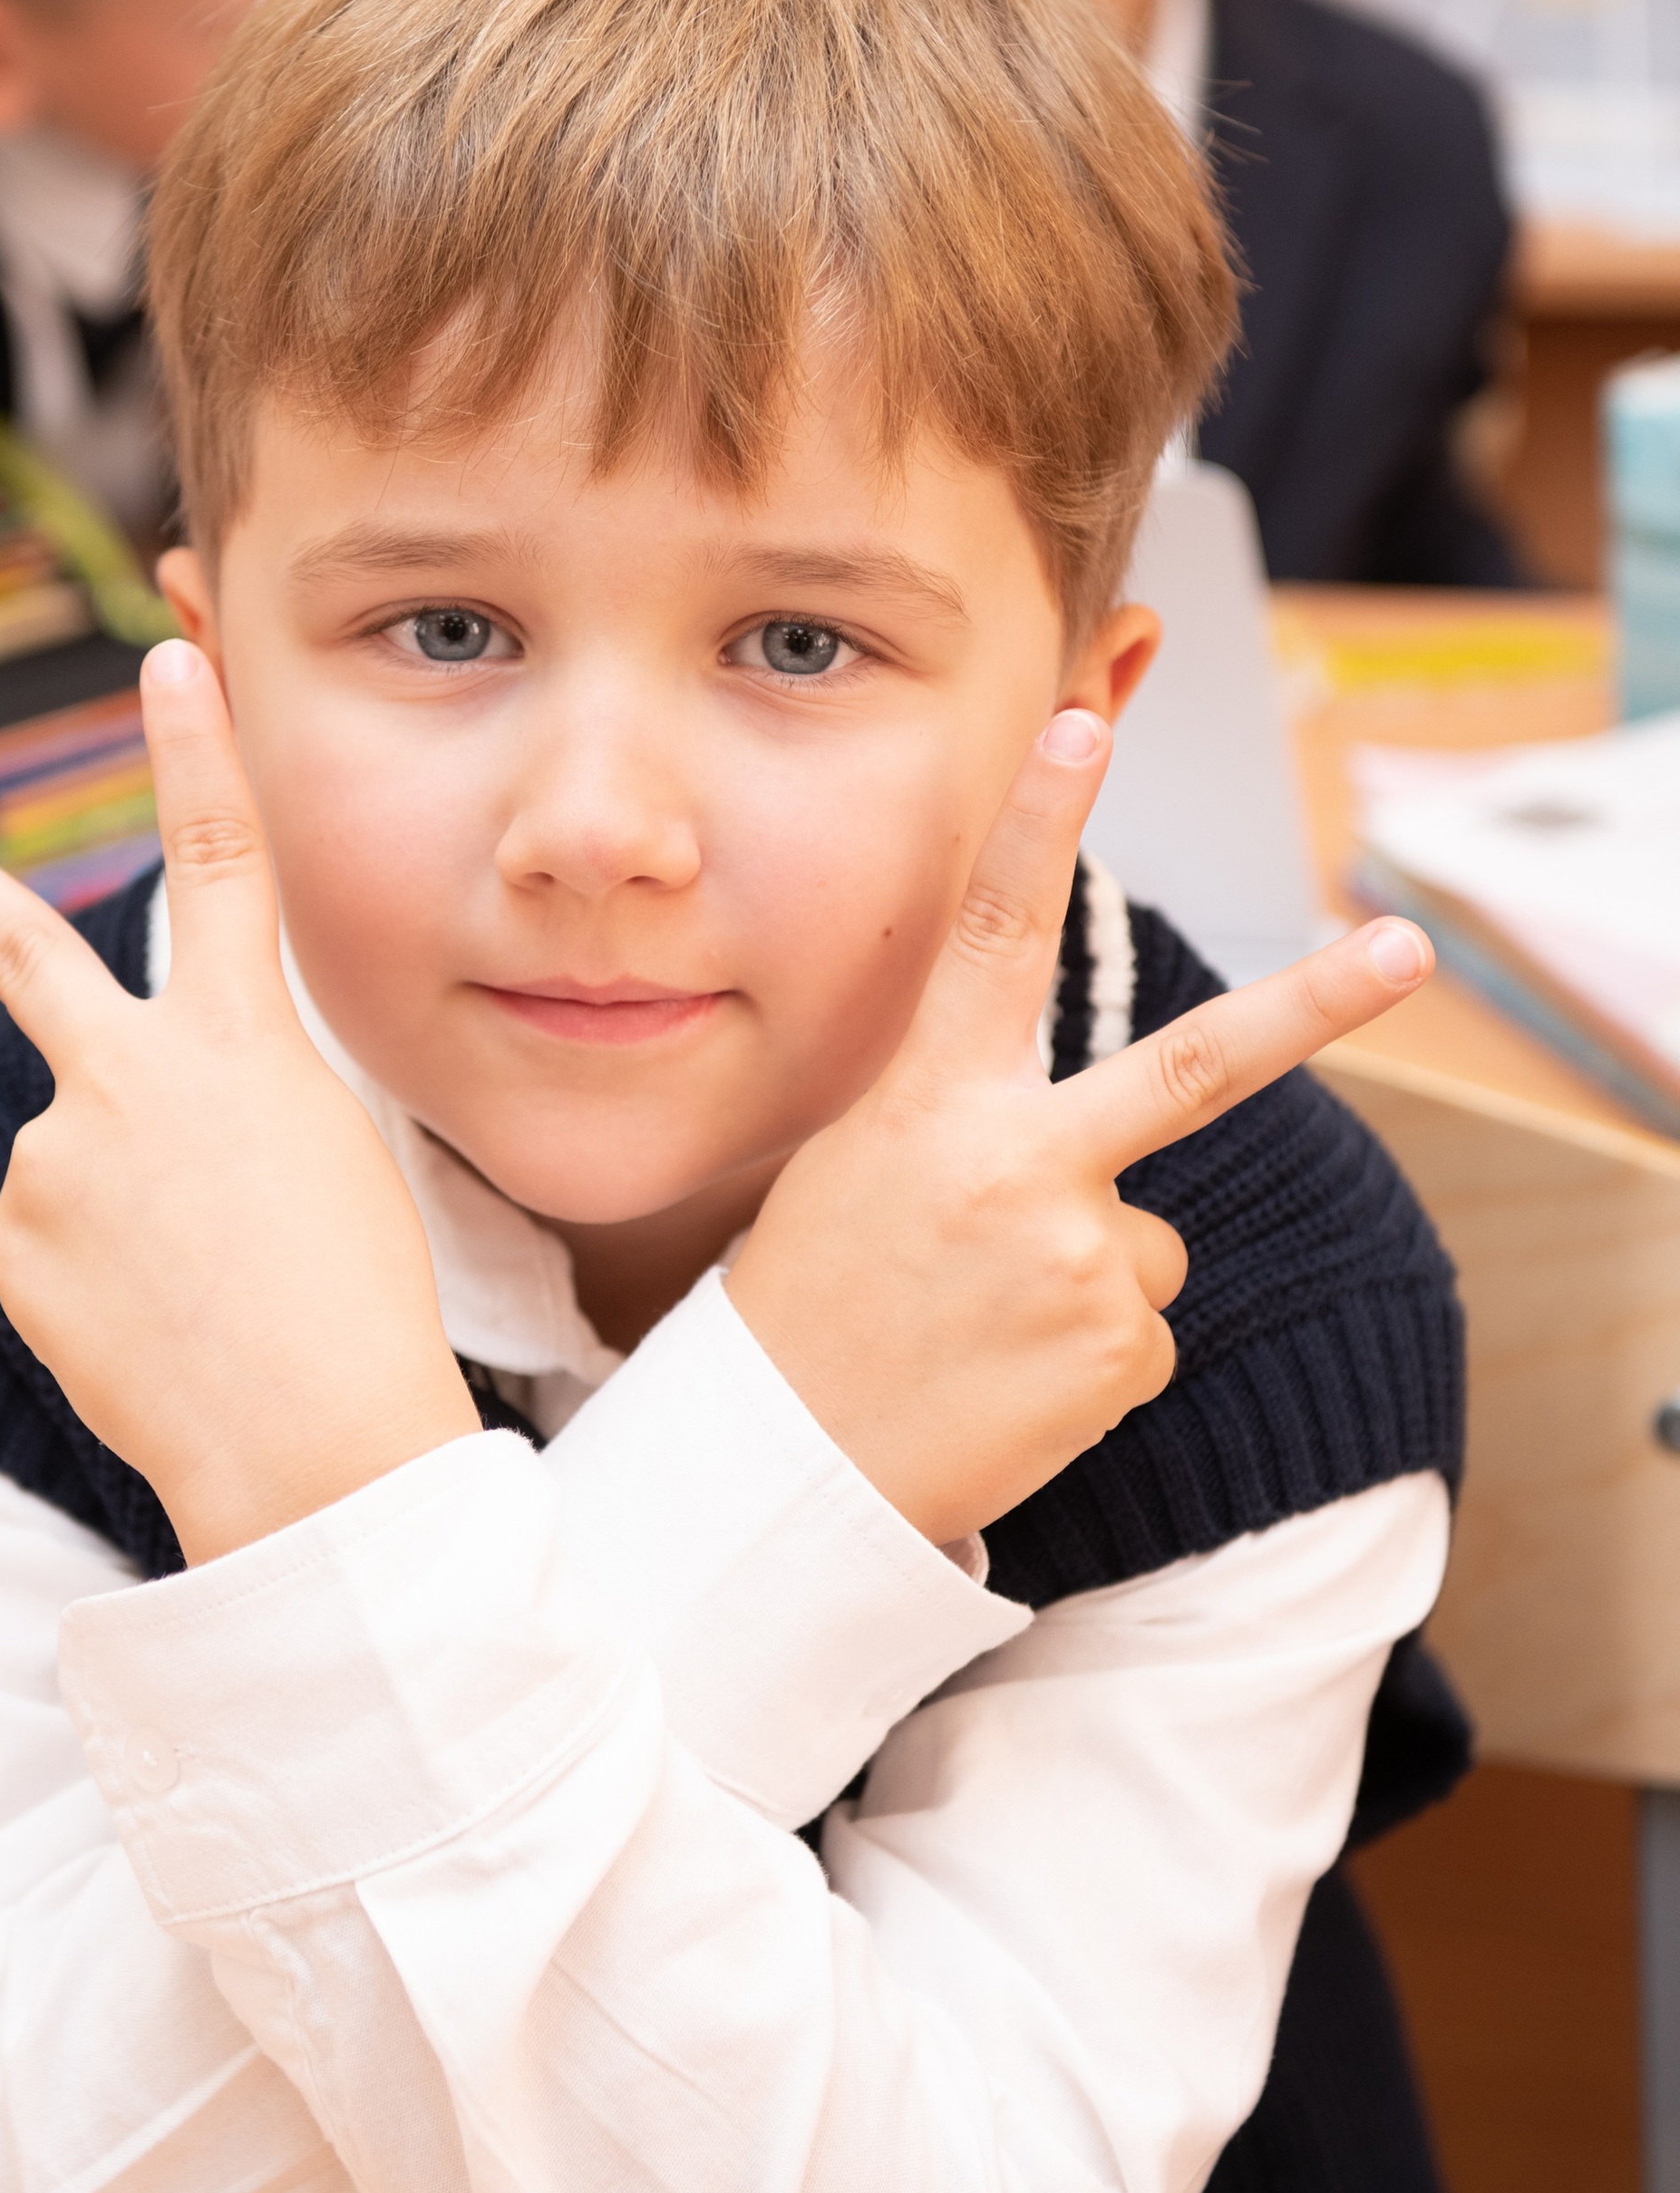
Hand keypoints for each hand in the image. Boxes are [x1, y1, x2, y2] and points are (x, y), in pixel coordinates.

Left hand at [0, 640, 478, 1565]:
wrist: (311, 1446)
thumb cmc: (355, 1306)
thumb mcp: (326, 1153)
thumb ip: (218, 1097)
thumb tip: (95, 1120)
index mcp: (246, 1042)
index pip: (221, 857)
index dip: (194, 748)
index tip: (166, 658)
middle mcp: (132, 1075)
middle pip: (24, 949)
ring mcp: (58, 1154)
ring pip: (68, 1156)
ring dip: (114, 1209)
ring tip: (196, 1286)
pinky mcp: (14, 1234)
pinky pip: (47, 1234)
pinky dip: (92, 1271)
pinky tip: (153, 1320)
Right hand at [722, 707, 1432, 1548]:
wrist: (786, 1468)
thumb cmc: (812, 1304)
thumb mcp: (856, 1169)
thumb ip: (965, 1121)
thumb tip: (1082, 1148)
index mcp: (932, 1102)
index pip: (993, 935)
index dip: (1040, 822)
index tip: (1084, 724)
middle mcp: (1015, 1163)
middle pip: (1197, 1064)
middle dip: (1317, 1000)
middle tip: (1405, 943)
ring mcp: (1077, 1258)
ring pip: (1143, 1238)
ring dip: (1086, 1277)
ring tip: (981, 1326)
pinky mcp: (1118, 1348)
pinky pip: (1138, 1328)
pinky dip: (1086, 1356)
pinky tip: (1005, 1379)